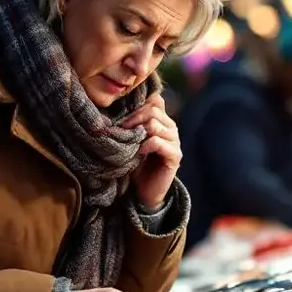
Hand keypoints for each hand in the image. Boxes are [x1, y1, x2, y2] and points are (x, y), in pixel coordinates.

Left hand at [121, 93, 180, 210]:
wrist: (144, 191)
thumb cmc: (135, 163)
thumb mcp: (131, 139)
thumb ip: (132, 123)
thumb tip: (117, 105)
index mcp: (162, 121)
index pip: (155, 100)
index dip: (137, 105)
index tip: (122, 116)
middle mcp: (171, 128)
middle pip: (153, 110)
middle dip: (134, 118)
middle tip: (121, 129)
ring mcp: (175, 142)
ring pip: (155, 124)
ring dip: (138, 131)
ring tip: (129, 141)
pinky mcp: (175, 156)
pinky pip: (158, 142)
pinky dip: (146, 145)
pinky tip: (139, 152)